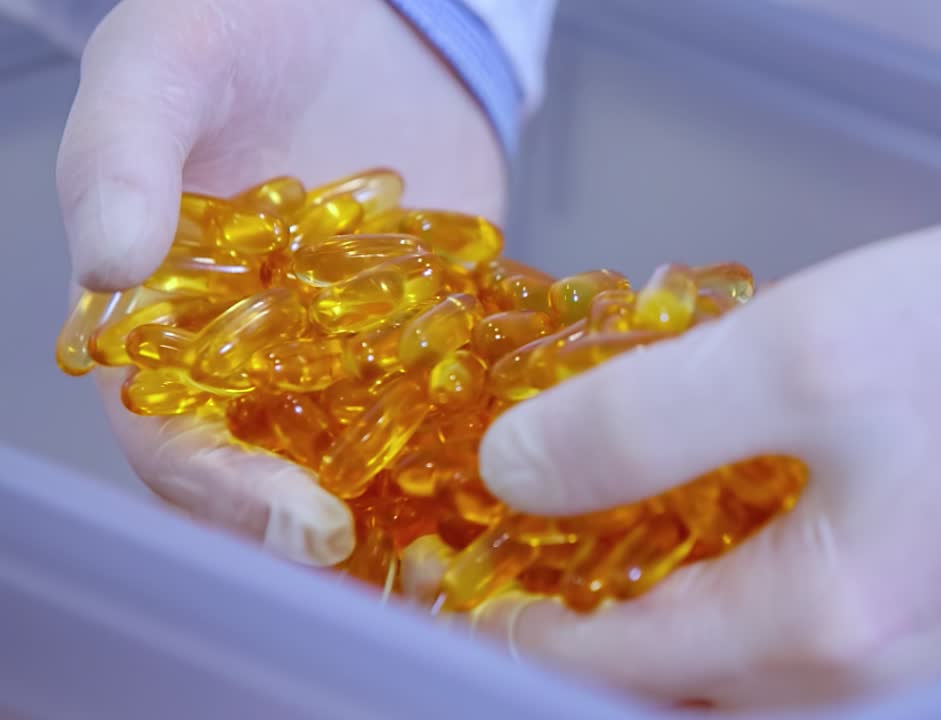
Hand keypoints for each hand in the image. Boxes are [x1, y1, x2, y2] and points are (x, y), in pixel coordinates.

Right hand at [58, 0, 505, 563]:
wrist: (360, 10)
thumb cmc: (239, 26)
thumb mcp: (167, 65)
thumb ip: (123, 154)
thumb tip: (106, 261)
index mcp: (167, 326)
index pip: (178, 441)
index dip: (232, 492)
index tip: (302, 520)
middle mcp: (259, 359)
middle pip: (283, 479)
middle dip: (342, 531)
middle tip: (411, 568)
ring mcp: (353, 353)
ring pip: (376, 460)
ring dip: (423, 510)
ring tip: (487, 546)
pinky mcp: (431, 328)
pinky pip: (457, 397)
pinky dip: (490, 433)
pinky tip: (543, 459)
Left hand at [443, 218, 940, 710]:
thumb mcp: (792, 356)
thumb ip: (636, 423)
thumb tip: (518, 470)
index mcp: (820, 629)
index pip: (623, 668)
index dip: (537, 638)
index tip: (491, 602)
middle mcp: (878, 687)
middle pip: (692, 710)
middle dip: (609, 668)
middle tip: (554, 607)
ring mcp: (937, 680)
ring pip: (762, 707)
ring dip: (684, 667)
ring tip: (636, 601)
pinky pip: (836, 683)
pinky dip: (763, 655)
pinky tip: (749, 592)